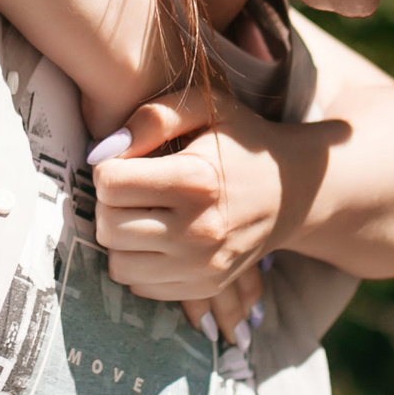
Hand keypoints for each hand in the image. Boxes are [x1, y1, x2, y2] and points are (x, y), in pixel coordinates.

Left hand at [90, 89, 338, 349]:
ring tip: (142, 213)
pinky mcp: (204, 286)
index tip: (124, 162)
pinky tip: (158, 237)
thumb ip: (153, 117)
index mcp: (196, 180)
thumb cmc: (241, 143)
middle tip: (129, 189)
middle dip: (108, 204)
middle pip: (108, 226)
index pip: (110, 184)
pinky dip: (140, 262)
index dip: (107, 168)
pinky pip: (140, 285)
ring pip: (118, 263)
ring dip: (120, 237)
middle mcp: (200, 229)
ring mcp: (203, 265)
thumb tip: (101, 152)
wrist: (292, 192)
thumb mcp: (206, 107)